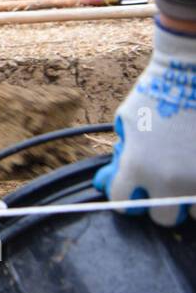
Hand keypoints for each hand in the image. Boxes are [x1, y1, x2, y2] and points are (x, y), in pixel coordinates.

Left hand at [93, 23, 195, 225]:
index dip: (124, 196)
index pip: (124, 203)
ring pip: (193, 213)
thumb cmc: (153, 97)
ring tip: (183, 176)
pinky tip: (194, 169)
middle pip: (162, 219)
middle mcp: (170, 180)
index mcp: (138, 167)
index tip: (129, 189)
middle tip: (160, 186)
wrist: (190, 73)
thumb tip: (105, 182)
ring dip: (186, 200)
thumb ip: (120, 157)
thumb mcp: (125, 124)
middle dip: (157, 204)